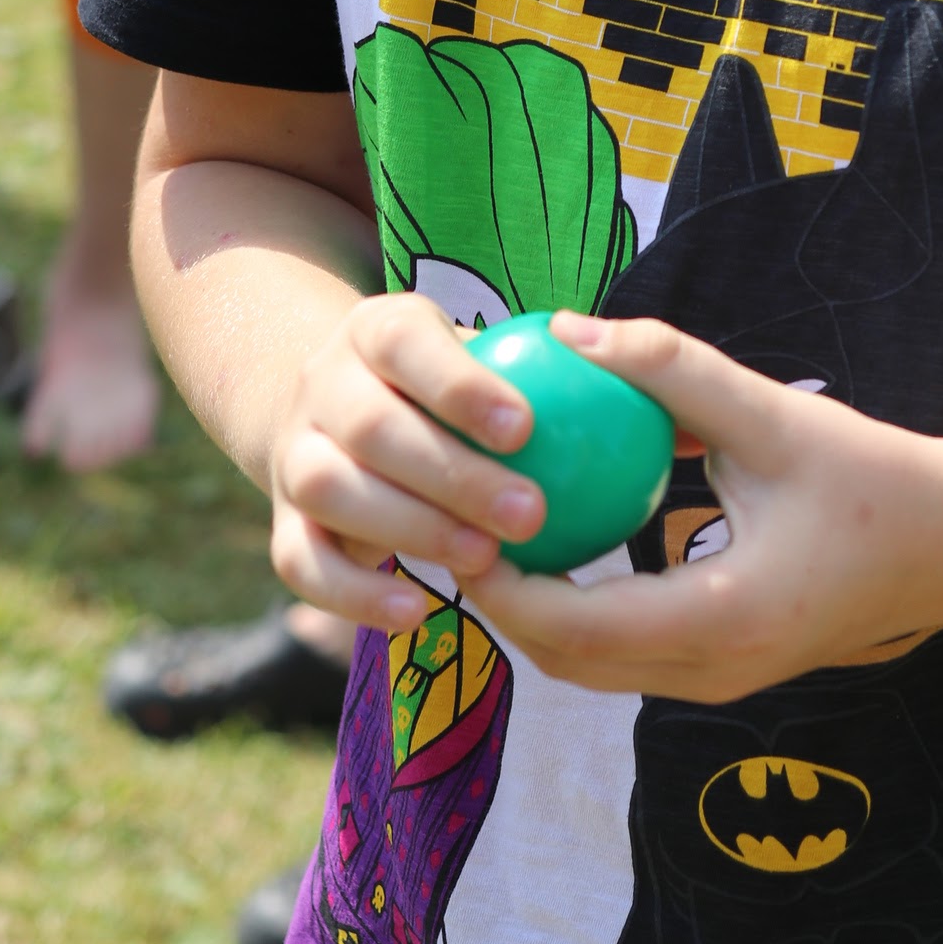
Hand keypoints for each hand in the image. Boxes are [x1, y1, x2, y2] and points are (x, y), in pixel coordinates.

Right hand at [266, 292, 548, 630]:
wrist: (334, 410)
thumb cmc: (449, 386)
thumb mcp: (484, 353)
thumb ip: (551, 371)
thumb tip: (658, 396)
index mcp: (377, 330)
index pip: (407, 343)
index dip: (460, 386)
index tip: (528, 429)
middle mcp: (323, 384)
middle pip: (372, 425)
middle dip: (451, 473)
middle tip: (531, 513)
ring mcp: (294, 455)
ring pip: (330, 488)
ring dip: (410, 528)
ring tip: (487, 560)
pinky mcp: (284, 523)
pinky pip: (300, 562)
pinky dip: (352, 594)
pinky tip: (418, 613)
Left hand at [466, 314, 942, 701]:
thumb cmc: (868, 475)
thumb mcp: (769, 414)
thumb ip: (669, 370)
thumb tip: (570, 329)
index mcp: (720, 617)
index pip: (569, 625)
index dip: (498, 583)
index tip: (453, 517)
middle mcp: (711, 671)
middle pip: (564, 662)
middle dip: (498, 604)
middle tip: (451, 522)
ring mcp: (719, 683)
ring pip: (592, 667)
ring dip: (535, 612)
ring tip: (491, 531)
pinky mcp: (725, 671)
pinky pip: (627, 654)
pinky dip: (580, 612)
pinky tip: (562, 541)